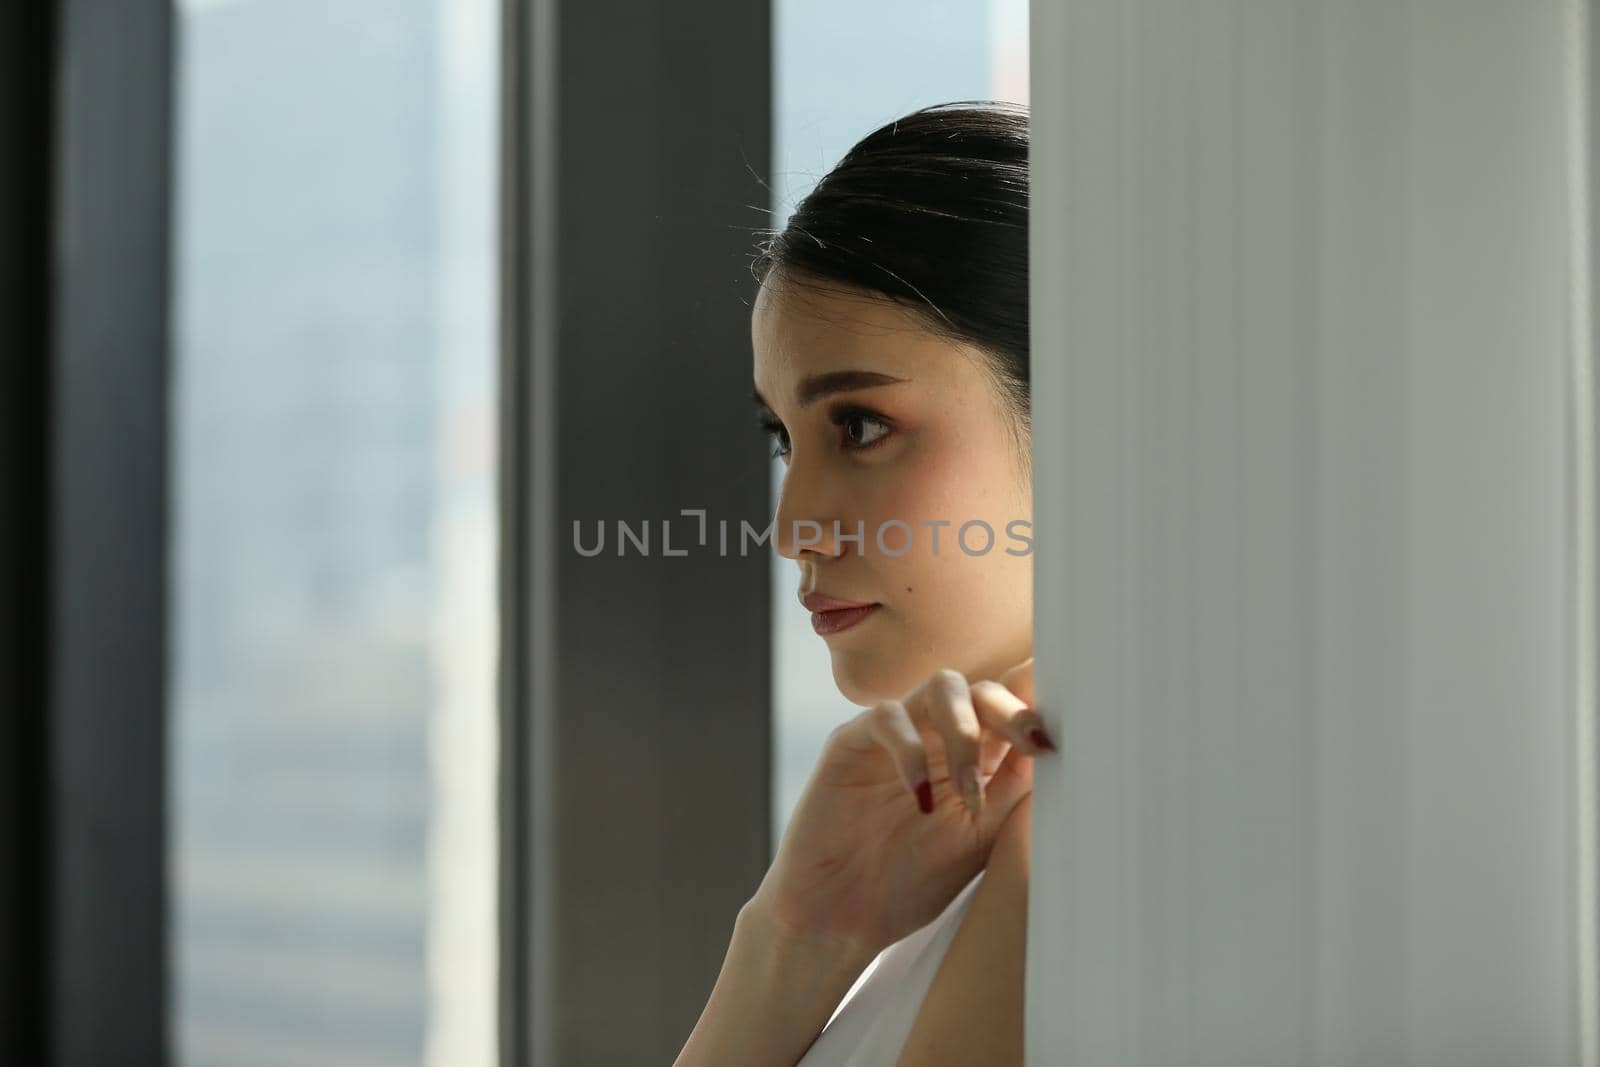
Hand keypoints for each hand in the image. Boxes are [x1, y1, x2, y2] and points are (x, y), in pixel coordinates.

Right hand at [748, 658, 1052, 960]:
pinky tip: (919, 799)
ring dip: (966, 730)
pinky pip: (888, 719)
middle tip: (1033, 746)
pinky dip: (911, 753)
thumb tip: (1055, 745)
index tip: (1062, 734)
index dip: (1038, 706)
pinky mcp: (852, 742)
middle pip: (983, 689)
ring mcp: (896, 735)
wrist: (841, 918)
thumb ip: (1012, 790)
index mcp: (976, 758)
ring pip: (941, 688)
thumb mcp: (979, 839)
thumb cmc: (910, 882)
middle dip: (1012, 711)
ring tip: (970, 789)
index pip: (1011, 710)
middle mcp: (938, 737)